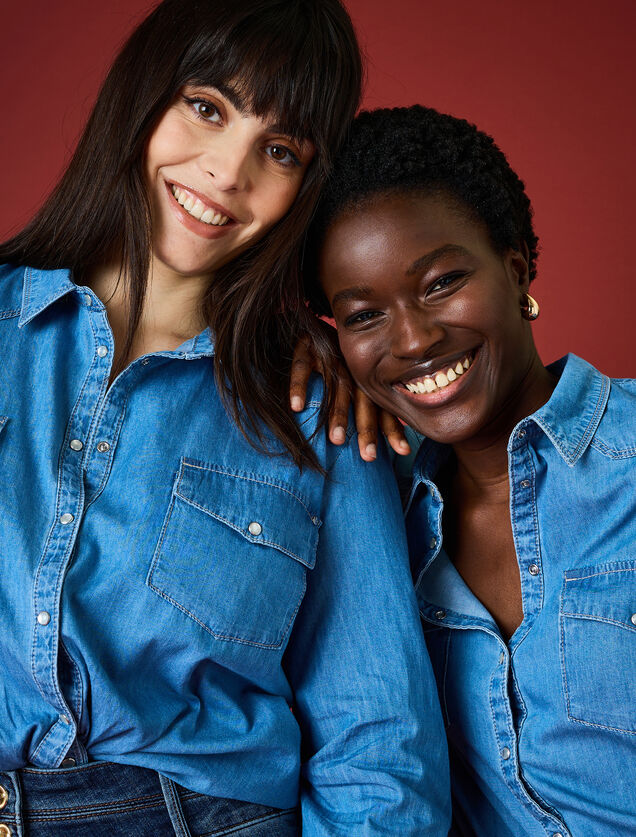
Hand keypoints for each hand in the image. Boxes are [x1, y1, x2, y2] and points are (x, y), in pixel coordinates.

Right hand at [290, 328, 410, 460]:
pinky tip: (296, 407)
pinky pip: (301, 366)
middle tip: (369, 456)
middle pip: (363, 400)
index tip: (403, 451)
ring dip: (338, 413)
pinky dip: (299, 385)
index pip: (382, 405)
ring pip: (337, 386)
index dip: (392, 427)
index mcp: (364, 377)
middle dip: (367, 428)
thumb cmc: (326, 356)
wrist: (305, 320)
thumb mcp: (347, 377)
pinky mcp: (305, 345)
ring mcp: (329, 354)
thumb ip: (359, 405)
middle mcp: (351, 367)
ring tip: (337, 441)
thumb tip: (372, 444)